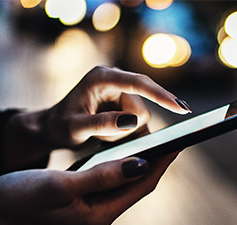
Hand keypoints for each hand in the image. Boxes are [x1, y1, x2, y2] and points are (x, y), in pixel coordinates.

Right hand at [0, 152, 177, 224]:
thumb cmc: (19, 197)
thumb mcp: (61, 184)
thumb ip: (102, 176)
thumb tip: (140, 164)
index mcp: (100, 214)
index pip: (142, 184)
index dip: (162, 162)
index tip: (180, 141)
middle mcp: (100, 212)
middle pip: (138, 183)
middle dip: (156, 160)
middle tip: (172, 136)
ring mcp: (92, 207)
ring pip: (125, 180)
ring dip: (140, 159)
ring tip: (154, 138)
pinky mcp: (82, 198)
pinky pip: (111, 178)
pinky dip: (121, 162)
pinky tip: (123, 149)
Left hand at [43, 66, 191, 146]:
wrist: (54, 128)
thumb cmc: (60, 126)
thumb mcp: (75, 128)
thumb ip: (101, 124)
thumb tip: (132, 120)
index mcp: (103, 77)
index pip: (140, 83)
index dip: (162, 96)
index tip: (182, 108)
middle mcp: (117, 81)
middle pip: (143, 109)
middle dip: (126, 128)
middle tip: (100, 135)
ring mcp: (123, 93)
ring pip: (142, 120)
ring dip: (124, 134)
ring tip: (100, 135)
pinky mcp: (127, 105)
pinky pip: (139, 125)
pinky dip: (127, 135)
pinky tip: (108, 135)